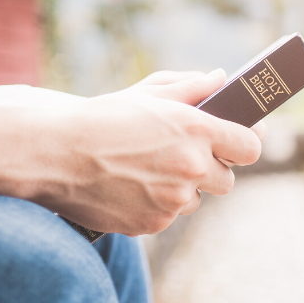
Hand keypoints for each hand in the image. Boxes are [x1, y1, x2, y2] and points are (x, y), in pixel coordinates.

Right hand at [0, 70, 261, 234]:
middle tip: (187, 158)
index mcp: (197, 129)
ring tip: (147, 170)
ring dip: (182, 189)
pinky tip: (130, 187)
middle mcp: (192, 167)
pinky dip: (155, 205)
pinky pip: (167, 216)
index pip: (251, 147)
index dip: (247, 144)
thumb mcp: (149, 93)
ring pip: (195, 200)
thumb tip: (221, 79)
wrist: (52, 153)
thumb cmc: (102, 117)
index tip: (240, 141)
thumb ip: (192, 87)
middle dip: (212, 170)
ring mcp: (173, 199)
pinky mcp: (153, 223)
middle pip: (228, 180)